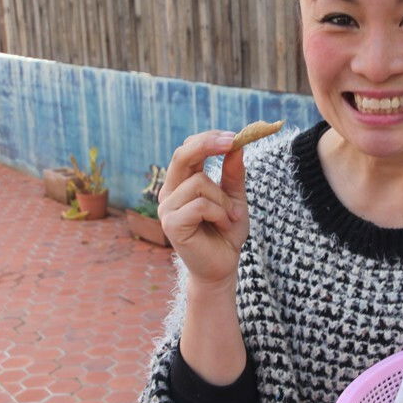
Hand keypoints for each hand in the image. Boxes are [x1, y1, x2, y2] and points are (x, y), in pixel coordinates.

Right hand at [158, 130, 248, 289]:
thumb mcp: (235, 198)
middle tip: (232, 141)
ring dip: (223, 199)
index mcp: (181, 183)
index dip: (208, 139)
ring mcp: (167, 208)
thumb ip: (233, 173)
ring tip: (230, 216)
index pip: (187, 150)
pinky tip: (223, 224)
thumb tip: (236, 144)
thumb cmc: (226, 233)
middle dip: (207, 145)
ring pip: (198, 183)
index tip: (233, 136)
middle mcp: (170, 192)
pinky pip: (200, 205)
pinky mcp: (171, 224)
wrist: (222, 267)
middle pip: (181, 155)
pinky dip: (219, 213)